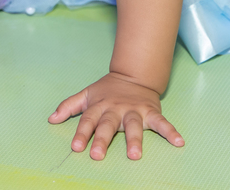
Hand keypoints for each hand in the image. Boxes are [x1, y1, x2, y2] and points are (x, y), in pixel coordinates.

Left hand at [48, 71, 183, 159]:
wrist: (134, 74)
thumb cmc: (107, 89)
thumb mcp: (86, 94)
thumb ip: (69, 106)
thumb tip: (51, 119)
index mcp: (99, 107)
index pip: (87, 121)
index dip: (81, 134)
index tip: (76, 147)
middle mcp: (115, 110)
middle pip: (107, 126)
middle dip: (102, 140)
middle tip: (97, 155)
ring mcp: (134, 111)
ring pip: (133, 126)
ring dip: (134, 139)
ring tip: (135, 155)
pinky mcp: (151, 112)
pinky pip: (162, 122)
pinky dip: (171, 131)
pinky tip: (179, 142)